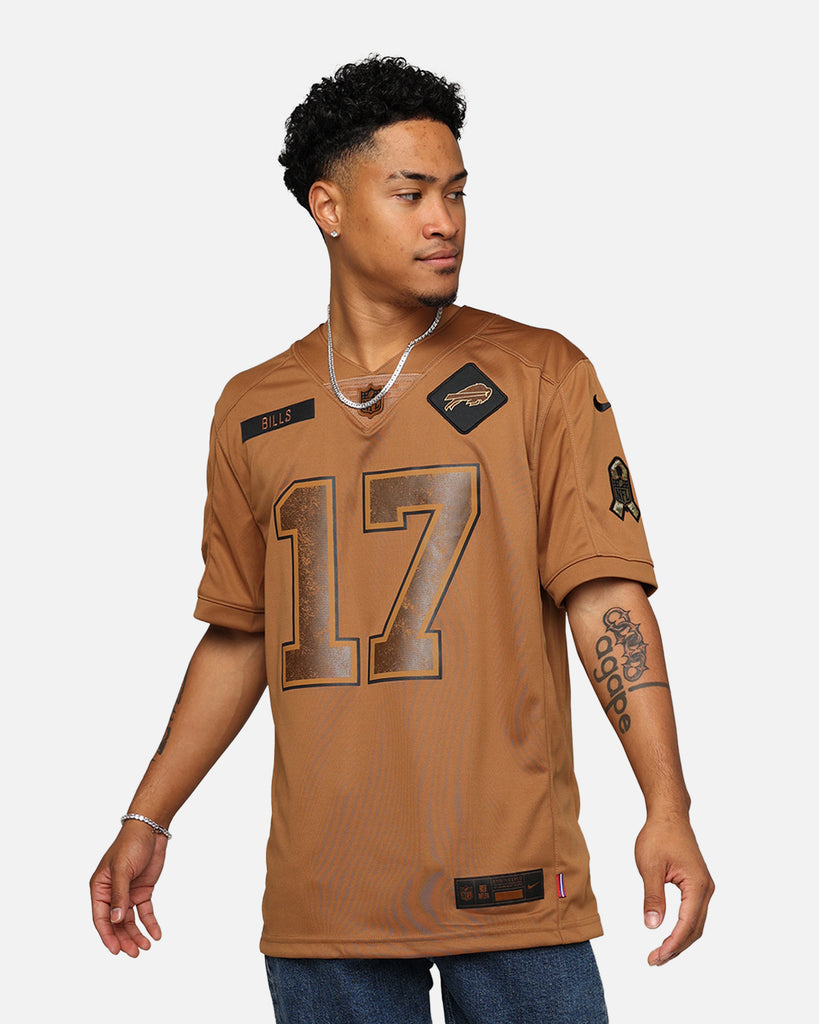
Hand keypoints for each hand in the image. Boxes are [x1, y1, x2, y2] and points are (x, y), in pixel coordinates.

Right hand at [90, 821, 167, 955]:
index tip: (116, 950)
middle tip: (134, 953)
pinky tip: (156, 934)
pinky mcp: (142, 891)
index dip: (107, 936)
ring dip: (137, 934)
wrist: (151, 829)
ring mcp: (128, 893)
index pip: (100, 918)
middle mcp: (112, 893)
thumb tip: (115, 920)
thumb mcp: (122, 869)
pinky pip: (145, 912)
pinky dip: (150, 923)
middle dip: (124, 939)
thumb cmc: (130, 844)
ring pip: (130, 921)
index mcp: (99, 888)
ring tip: (146, 947)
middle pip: (116, 923)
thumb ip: (119, 895)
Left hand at [635, 813, 713, 965]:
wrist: (668, 815)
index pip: (687, 924)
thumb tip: (652, 926)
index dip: (672, 944)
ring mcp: (704, 887)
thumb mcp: (650, 866)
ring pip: (696, 923)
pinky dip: (682, 928)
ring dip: (680, 940)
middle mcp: (706, 889)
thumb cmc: (659, 836)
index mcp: (697, 885)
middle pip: (695, 929)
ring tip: (660, 954)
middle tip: (654, 960)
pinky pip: (693, 913)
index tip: (656, 957)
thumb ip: (652, 897)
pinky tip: (669, 934)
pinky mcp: (697, 885)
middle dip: (676, 948)